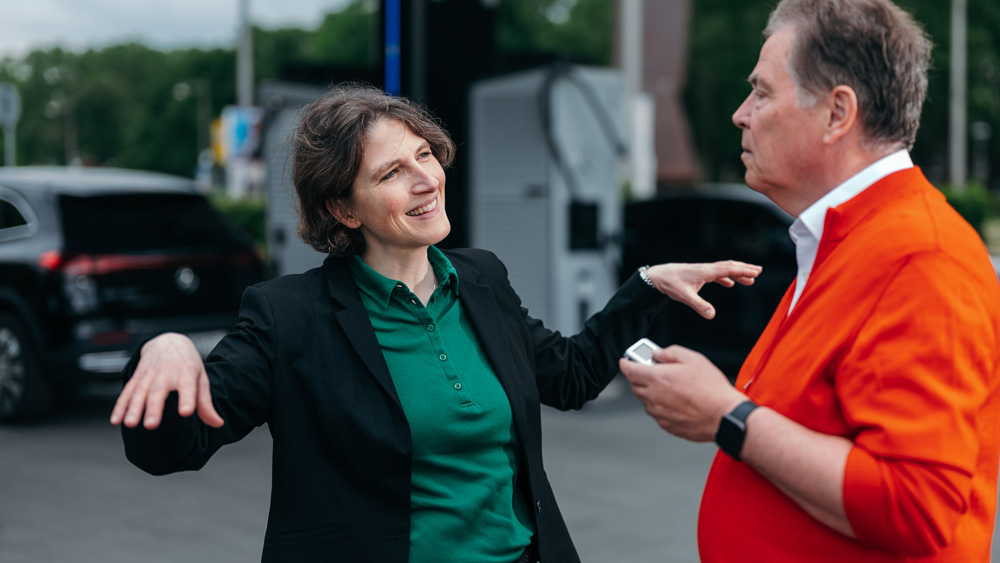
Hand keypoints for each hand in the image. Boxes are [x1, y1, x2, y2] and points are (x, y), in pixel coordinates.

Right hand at [110, 333, 223, 429]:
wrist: (169, 341)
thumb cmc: (188, 364)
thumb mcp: (201, 379)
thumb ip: (206, 403)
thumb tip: (218, 423)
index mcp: (187, 373)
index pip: (188, 387)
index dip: (187, 399)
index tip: (186, 412)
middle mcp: (166, 373)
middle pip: (159, 391)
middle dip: (154, 408)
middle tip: (151, 424)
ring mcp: (149, 375)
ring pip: (140, 392)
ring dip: (133, 409)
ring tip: (130, 424)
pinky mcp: (137, 377)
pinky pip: (127, 392)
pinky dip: (120, 406)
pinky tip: (116, 420)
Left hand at [619, 345, 744, 440]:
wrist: (724, 416)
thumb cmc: (711, 389)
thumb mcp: (693, 359)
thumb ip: (670, 353)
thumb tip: (658, 353)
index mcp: (656, 378)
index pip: (629, 370)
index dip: (626, 363)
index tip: (625, 361)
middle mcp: (653, 397)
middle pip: (635, 386)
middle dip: (641, 377)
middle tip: (655, 372)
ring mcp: (659, 413)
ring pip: (646, 401)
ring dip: (651, 393)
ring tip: (672, 388)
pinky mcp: (667, 425)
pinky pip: (657, 414)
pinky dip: (662, 406)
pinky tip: (678, 402)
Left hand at [645, 261, 761, 318]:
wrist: (658, 276)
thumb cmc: (670, 284)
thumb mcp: (685, 296)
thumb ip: (699, 306)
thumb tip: (711, 315)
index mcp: (706, 272)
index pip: (728, 269)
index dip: (743, 271)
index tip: (756, 272)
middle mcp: (706, 269)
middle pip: (729, 266)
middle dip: (745, 269)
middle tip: (759, 271)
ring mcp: (703, 271)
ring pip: (724, 270)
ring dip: (737, 273)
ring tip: (750, 279)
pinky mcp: (698, 274)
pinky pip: (716, 274)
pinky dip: (726, 278)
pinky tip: (730, 284)